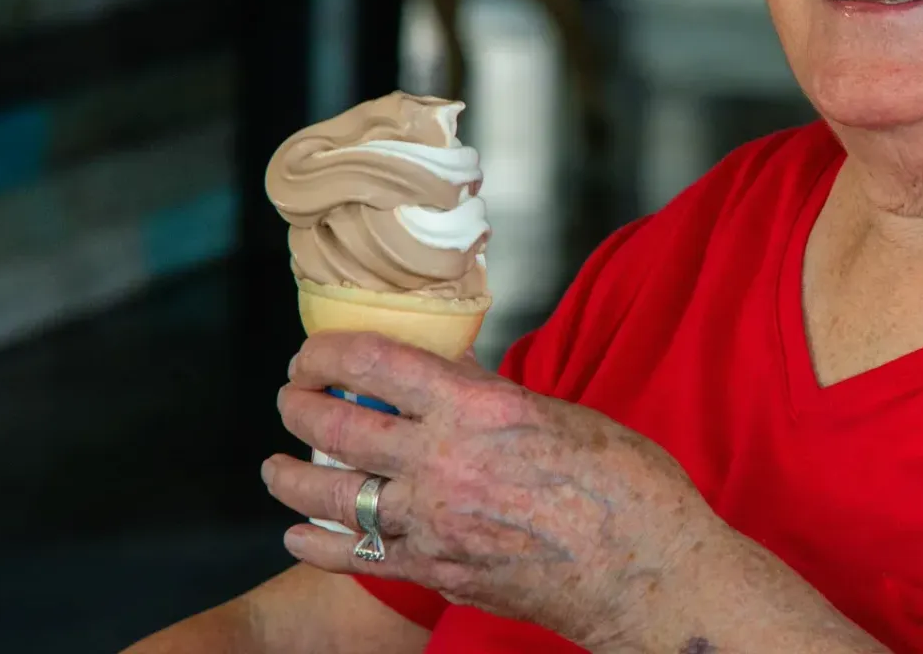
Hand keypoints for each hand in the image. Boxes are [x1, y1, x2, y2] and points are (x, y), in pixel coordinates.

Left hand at [264, 332, 725, 650]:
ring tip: (276, 467)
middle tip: (290, 398)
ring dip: (291, 477)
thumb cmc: (625, 486)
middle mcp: (445, 462)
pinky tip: (298, 535)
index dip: (329, 352)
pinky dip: (318, 545)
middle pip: (340, 427)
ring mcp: (436, 522)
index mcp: (480, 408)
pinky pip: (357, 556)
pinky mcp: (438, 571)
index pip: (378, 365)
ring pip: (335, 494)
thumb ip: (495, 398)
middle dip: (300, 406)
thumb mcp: (560, 414)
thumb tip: (452, 378)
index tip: (312, 351)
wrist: (646, 571)